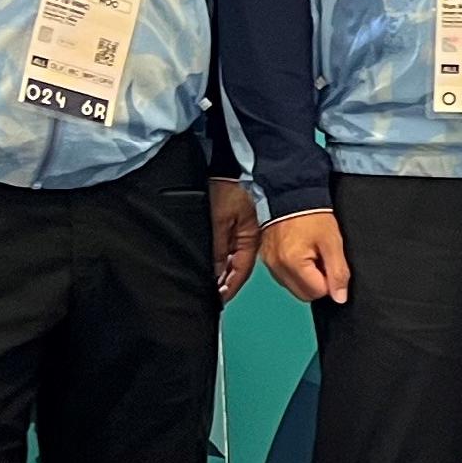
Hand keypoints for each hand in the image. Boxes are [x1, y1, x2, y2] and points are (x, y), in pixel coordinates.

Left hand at [208, 177, 260, 301]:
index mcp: (251, 239)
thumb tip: (215, 273)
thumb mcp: (219, 220)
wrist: (233, 163)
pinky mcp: (236, 223)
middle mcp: (249, 238)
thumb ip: (217, 248)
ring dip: (222, 271)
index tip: (219, 299)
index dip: (229, 287)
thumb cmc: (231, 186)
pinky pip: (229, 248)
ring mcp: (243, 231)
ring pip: (232, 259)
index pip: (240, 271)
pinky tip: (213, 265)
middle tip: (212, 295)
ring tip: (210, 284)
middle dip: (225, 282)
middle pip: (237, 267)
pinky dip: (221, 259)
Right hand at [260, 207, 349, 304]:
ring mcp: (270, 264)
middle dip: (317, 281)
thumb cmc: (312, 215)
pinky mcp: (267, 259)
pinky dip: (295, 270)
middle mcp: (277, 267)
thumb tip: (340, 297)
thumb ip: (338, 272)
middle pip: (304, 294)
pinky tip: (301, 252)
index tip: (330, 262)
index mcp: (293, 263)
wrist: (292, 194)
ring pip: (294, 287)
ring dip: (306, 277)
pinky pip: (284, 276)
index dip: (329, 280)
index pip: (317, 292)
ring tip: (311, 253)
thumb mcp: (333, 242)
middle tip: (322, 258)